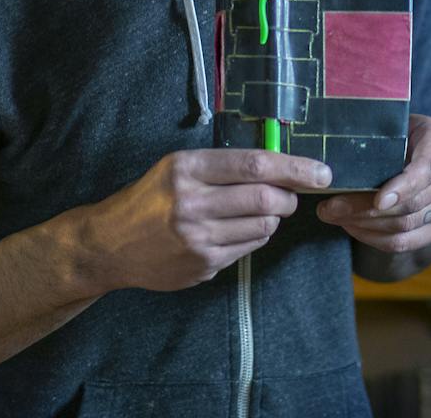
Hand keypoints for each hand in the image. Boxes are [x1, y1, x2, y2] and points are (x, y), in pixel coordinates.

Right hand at [83, 148, 331, 292]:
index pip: (254, 165)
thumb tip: (278, 165)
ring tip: (261, 211)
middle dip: (290, 196)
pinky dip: (256, 235)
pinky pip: (249, 247)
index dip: (294, 167)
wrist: (110, 244)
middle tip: (292, 195)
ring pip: (263, 225)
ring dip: (274, 217)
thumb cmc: (149, 197)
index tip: (320, 172)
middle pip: (266, 197)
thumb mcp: (177, 166)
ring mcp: (198, 238)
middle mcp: (192, 203)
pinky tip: (239, 229)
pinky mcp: (203, 265)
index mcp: (186, 169)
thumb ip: (222, 165)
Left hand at [314, 114, 430, 255]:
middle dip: (364, 208)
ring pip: (406, 226)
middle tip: (329, 208)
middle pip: (411, 203)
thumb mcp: (383, 125)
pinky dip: (374, 239)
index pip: (426, 168)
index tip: (378, 200)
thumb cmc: (390, 134)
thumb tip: (328, 167)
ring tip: (333, 216)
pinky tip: (352, 228)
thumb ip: (370, 138)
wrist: (412, 151)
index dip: (404, 187)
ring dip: (364, 225)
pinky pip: (406, 243)